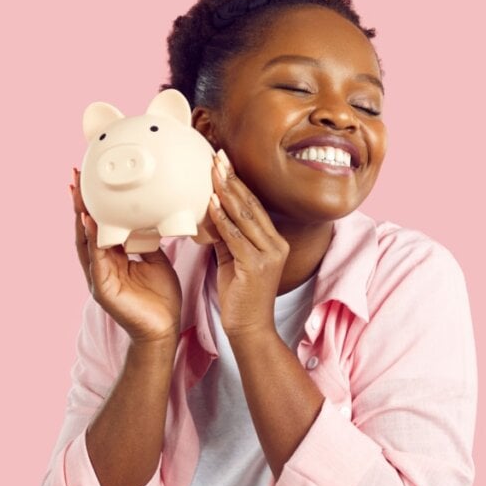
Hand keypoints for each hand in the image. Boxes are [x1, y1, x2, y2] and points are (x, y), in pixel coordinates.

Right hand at [69, 167, 182, 344]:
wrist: (164, 329)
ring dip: (80, 217)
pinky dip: (91, 241)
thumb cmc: (160, 298)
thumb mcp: (156, 260)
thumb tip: (151, 217)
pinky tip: (89, 224)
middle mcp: (101, 265)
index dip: (92, 204)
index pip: (98, 225)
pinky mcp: (103, 289)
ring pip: (85, 242)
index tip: (88, 180)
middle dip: (79, 203)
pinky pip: (96, 261)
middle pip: (85, 229)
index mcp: (112, 258)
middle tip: (75, 177)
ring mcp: (99, 278)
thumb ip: (148, 240)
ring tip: (77, 194)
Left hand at [207, 150, 289, 339]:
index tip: (223, 162)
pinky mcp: (257, 266)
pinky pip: (237, 237)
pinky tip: (212, 203)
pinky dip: (223, 219)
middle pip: (252, 204)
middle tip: (218, 156)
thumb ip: (225, 236)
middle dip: (233, 179)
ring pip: (246, 216)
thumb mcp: (232, 259)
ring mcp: (269, 254)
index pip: (254, 205)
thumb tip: (210, 212)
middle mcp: (276, 244)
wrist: (250, 329)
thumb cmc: (240, 296)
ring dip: (227, 192)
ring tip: (213, 170)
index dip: (238, 182)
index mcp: (273, 241)